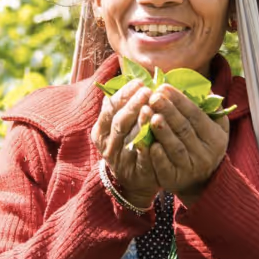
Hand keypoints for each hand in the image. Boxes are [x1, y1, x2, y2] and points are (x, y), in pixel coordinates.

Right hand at [91, 80, 160, 207]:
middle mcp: (107, 145)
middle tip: (147, 91)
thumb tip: (128, 78)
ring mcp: (119, 160)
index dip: (124, 94)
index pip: (110, 108)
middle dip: (132, 105)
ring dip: (139, 122)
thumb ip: (123, 106)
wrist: (134, 180)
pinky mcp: (135, 173)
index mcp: (101, 130)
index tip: (139, 83)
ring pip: (128, 138)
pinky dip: (148, 146)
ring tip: (151, 108)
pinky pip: (141, 158)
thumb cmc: (130, 143)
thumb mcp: (121, 126)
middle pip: (118, 121)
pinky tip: (157, 135)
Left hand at [145, 85, 229, 203]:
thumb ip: (210, 108)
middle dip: (168, 111)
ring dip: (162, 131)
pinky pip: (165, 167)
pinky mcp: (175, 180)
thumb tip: (203, 88)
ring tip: (149, 115)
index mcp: (216, 138)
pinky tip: (149, 144)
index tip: (164, 87)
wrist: (201, 180)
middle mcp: (206, 154)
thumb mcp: (215, 126)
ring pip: (174, 147)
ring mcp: (190, 169)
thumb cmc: (204, 144)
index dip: (180, 100)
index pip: (196, 115)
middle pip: (184, 129)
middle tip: (153, 96)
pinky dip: (157, 156)